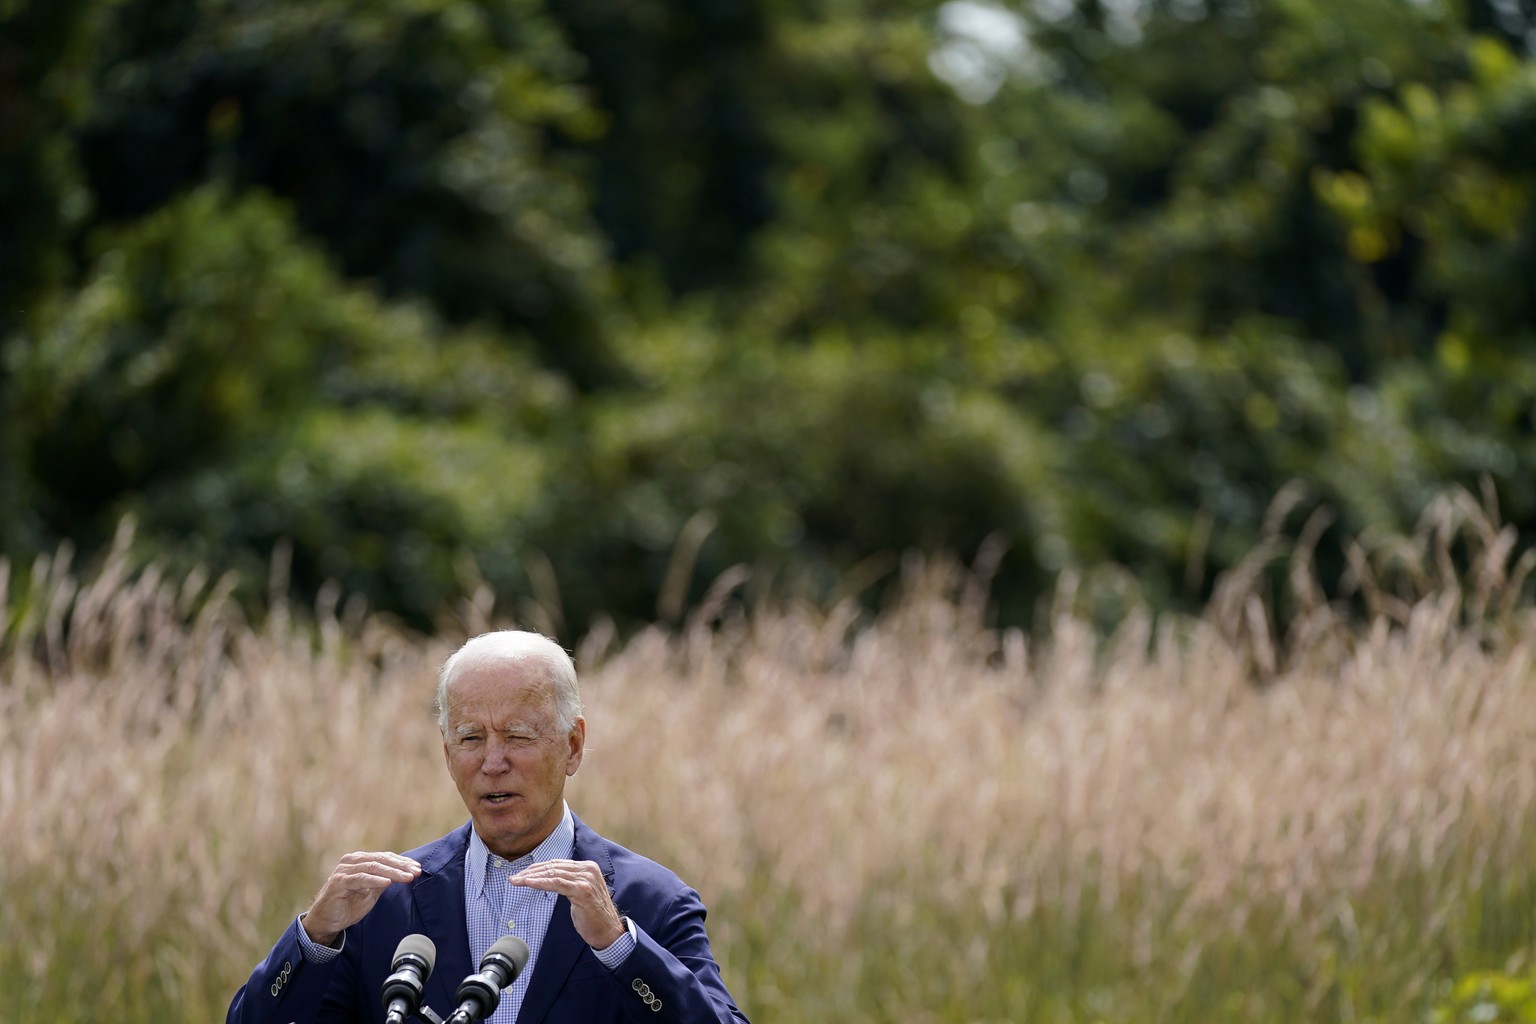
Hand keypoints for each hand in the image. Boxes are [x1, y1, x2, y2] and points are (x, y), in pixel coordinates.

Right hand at [302, 851, 421, 945]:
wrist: (326, 922)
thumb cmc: (349, 905)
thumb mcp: (372, 892)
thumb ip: (384, 880)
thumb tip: (405, 872)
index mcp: (360, 861)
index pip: (385, 858)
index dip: (402, 862)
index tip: (418, 868)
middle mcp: (351, 861)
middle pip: (381, 860)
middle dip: (401, 866)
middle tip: (416, 872)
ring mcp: (344, 870)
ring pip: (373, 867)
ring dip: (392, 872)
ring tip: (407, 877)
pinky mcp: (338, 882)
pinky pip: (360, 879)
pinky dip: (374, 880)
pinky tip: (387, 882)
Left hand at [508, 859, 624, 949]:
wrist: (608, 931)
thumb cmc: (592, 915)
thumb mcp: (579, 894)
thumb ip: (568, 882)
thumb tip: (547, 878)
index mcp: (587, 867)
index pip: (557, 864)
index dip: (537, 868)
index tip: (521, 874)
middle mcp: (588, 869)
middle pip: (553, 867)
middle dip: (531, 872)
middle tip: (514, 878)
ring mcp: (586, 879)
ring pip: (553, 874)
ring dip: (531, 877)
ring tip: (516, 881)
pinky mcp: (583, 890)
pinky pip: (557, 883)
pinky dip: (541, 882)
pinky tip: (528, 883)